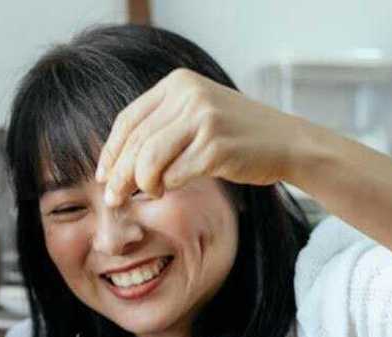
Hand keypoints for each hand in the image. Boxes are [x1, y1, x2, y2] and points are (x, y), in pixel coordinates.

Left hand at [94, 68, 309, 206]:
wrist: (289, 143)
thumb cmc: (237, 136)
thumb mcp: (196, 115)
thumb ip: (160, 127)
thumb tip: (113, 163)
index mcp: (179, 83)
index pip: (128, 120)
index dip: (111, 152)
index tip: (103, 175)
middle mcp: (190, 95)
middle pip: (135, 142)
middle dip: (119, 176)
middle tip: (113, 198)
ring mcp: (204, 118)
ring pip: (148, 160)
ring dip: (141, 185)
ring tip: (149, 194)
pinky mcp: (216, 146)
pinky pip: (173, 175)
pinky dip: (166, 187)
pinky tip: (169, 190)